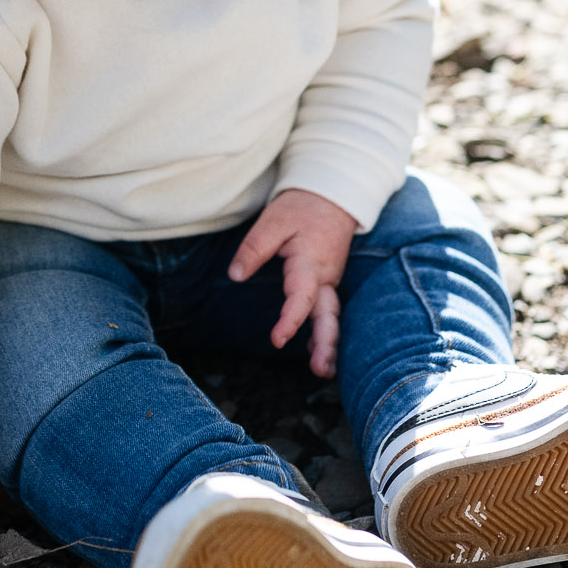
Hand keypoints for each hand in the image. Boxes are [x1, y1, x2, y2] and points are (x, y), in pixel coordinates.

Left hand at [228, 188, 357, 379]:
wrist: (332, 196)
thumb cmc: (301, 208)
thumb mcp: (273, 220)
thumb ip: (254, 248)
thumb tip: (235, 275)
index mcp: (310, 262)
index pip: (301, 296)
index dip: (290, 320)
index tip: (277, 339)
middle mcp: (325, 277)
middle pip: (328, 315)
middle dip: (326, 344)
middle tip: (320, 370)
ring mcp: (329, 281)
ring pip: (331, 317)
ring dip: (329, 344)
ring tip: (322, 371)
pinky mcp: (327, 283)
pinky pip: (328, 311)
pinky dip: (325, 332)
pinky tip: (315, 351)